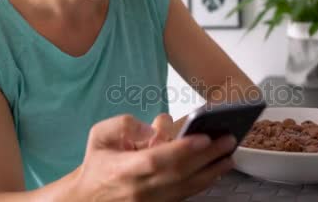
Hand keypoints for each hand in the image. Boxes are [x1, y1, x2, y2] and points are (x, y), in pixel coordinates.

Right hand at [73, 114, 235, 200]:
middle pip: (180, 173)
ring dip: (212, 172)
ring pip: (187, 187)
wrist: (88, 198)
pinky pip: (185, 195)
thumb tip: (153, 127)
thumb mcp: (101, 134)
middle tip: (228, 140)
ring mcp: (152, 201)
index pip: (158, 160)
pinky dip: (203, 183)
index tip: (204, 137)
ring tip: (229, 156)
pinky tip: (217, 171)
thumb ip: (125, 125)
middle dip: (208, 156)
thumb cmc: (98, 163)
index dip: (183, 149)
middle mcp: (141, 188)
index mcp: (125, 169)